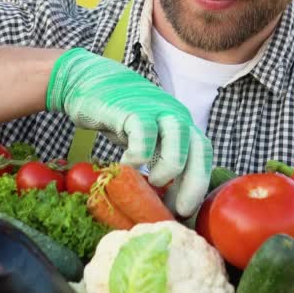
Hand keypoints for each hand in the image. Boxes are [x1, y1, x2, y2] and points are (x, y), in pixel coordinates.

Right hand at [46, 47, 212, 216]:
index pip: (203, 155)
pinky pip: (144, 134)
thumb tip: (165, 201)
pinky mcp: (133, 109)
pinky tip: (125, 165)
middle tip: (175, 209)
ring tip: (151, 182)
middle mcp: (175, 116)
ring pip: (179, 139)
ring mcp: (156, 110)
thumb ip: (158, 159)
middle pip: (199, 150)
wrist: (90, 82)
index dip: (198, 185)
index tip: (183, 210)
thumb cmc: (120, 118)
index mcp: (183, 125)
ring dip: (168, 168)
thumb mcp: (146, 139)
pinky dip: (137, 156)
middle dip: (191, 185)